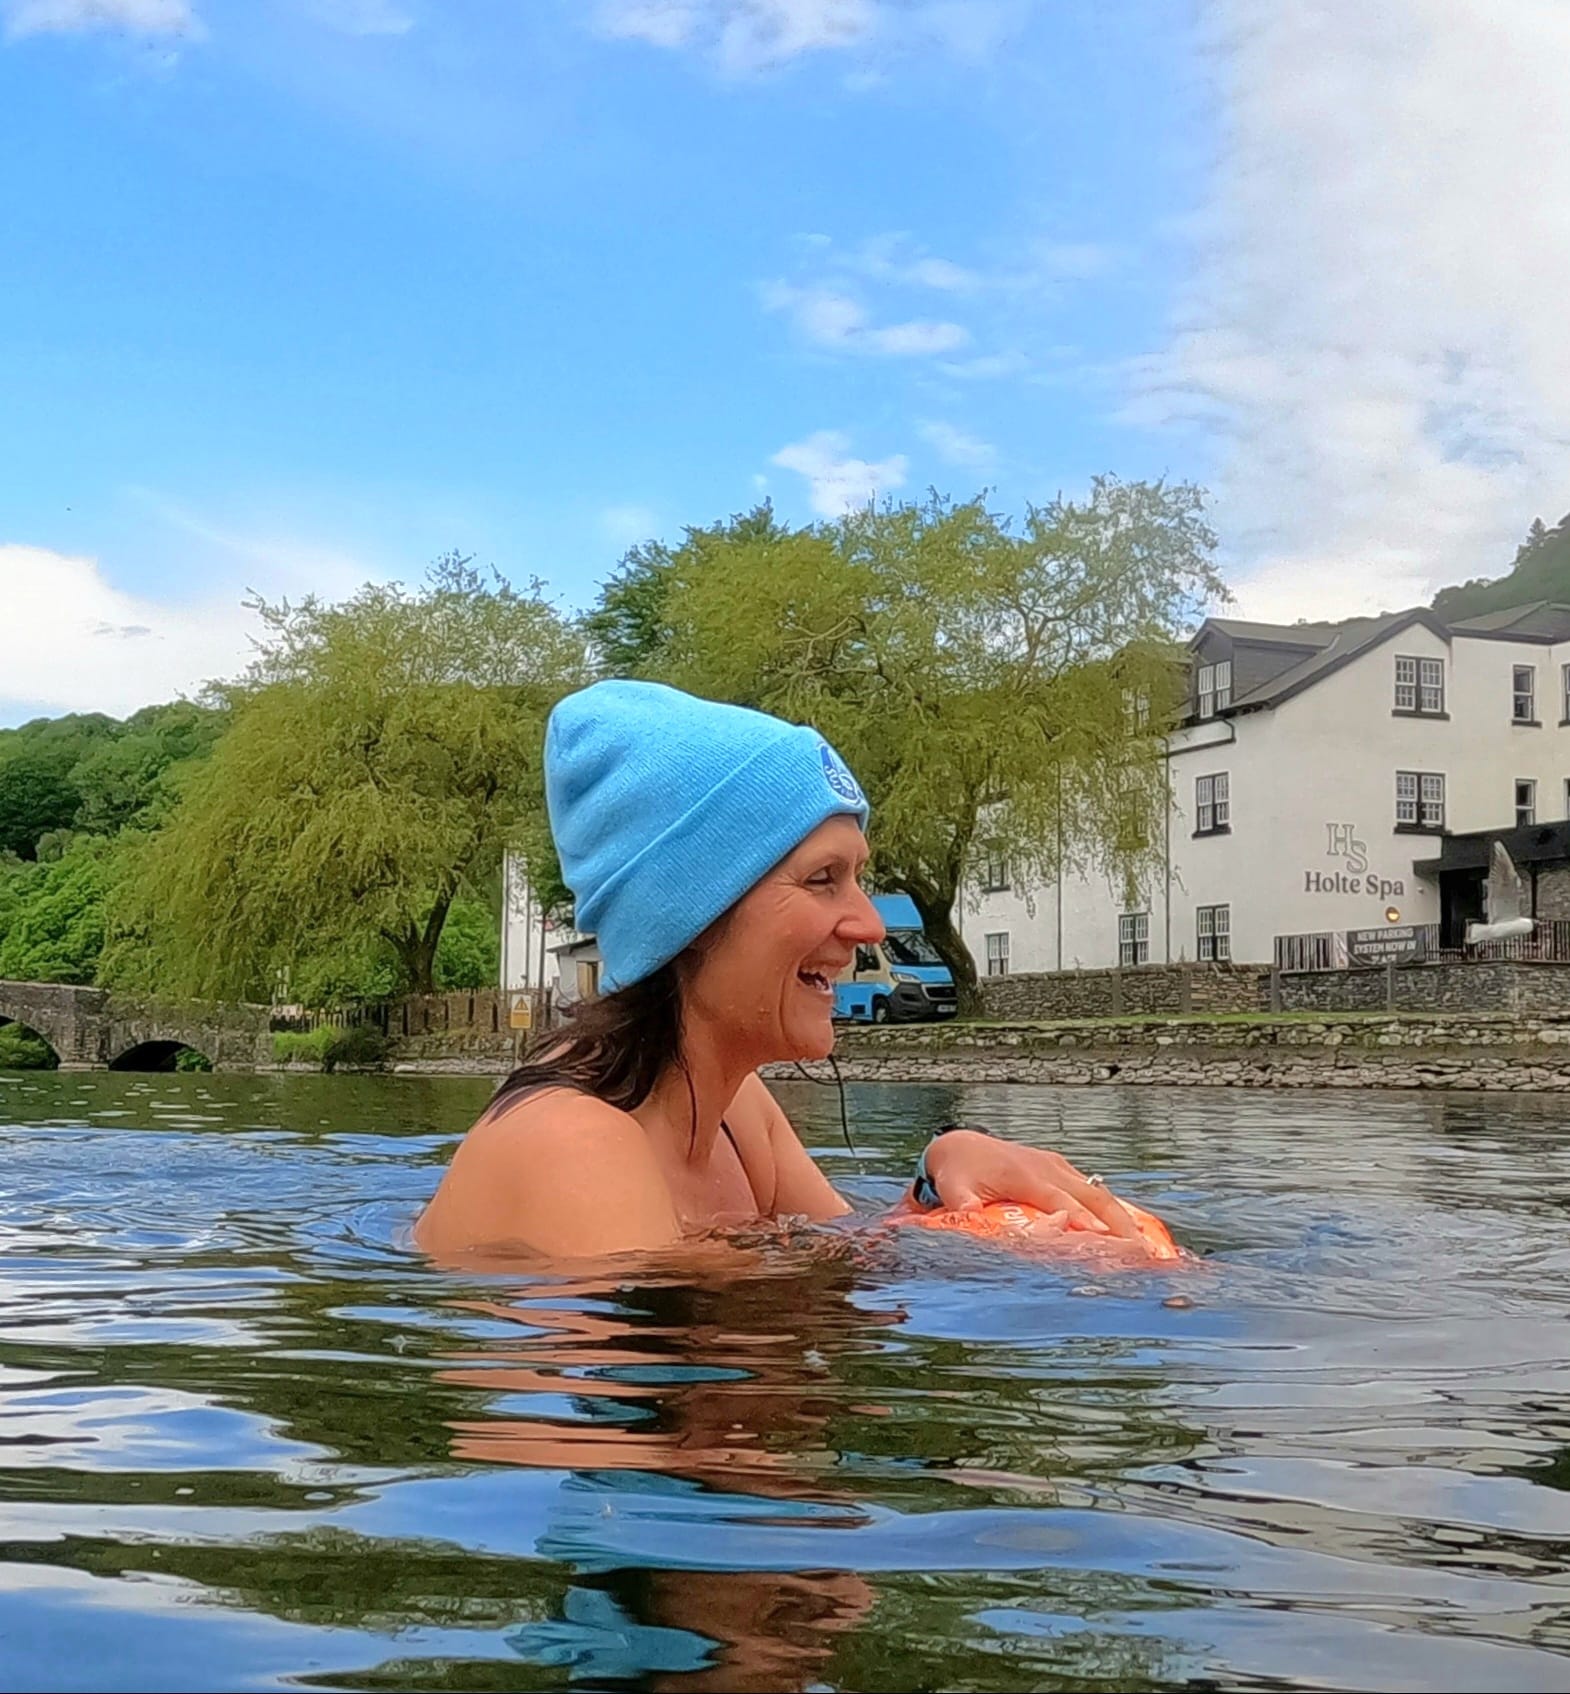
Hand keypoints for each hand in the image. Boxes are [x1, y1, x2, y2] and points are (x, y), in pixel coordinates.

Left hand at [921, 1129, 1142, 1241]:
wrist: (962, 1146)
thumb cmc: (960, 1172)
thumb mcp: (955, 1190)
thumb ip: (963, 1205)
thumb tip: (970, 1218)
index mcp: (1025, 1174)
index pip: (1059, 1199)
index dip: (1080, 1218)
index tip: (1102, 1236)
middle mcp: (1048, 1168)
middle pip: (1092, 1195)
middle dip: (1119, 1222)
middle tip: (1142, 1250)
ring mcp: (1058, 1167)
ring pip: (1099, 1192)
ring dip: (1123, 1217)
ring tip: (1147, 1246)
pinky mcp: (1061, 1169)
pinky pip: (1093, 1189)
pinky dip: (1113, 1209)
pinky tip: (1130, 1230)